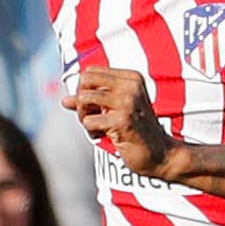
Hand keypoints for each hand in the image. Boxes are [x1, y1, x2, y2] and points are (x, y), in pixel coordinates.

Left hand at [70, 63, 177, 178]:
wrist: (160, 153)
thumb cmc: (135, 130)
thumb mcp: (113, 110)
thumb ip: (90, 103)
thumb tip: (64, 100)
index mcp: (131, 78)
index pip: (90, 72)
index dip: (84, 90)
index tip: (95, 106)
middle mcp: (130, 86)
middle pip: (84, 82)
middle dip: (81, 101)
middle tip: (92, 115)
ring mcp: (127, 102)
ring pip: (83, 99)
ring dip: (84, 117)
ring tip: (97, 127)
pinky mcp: (122, 121)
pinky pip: (88, 121)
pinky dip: (91, 132)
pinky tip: (104, 137)